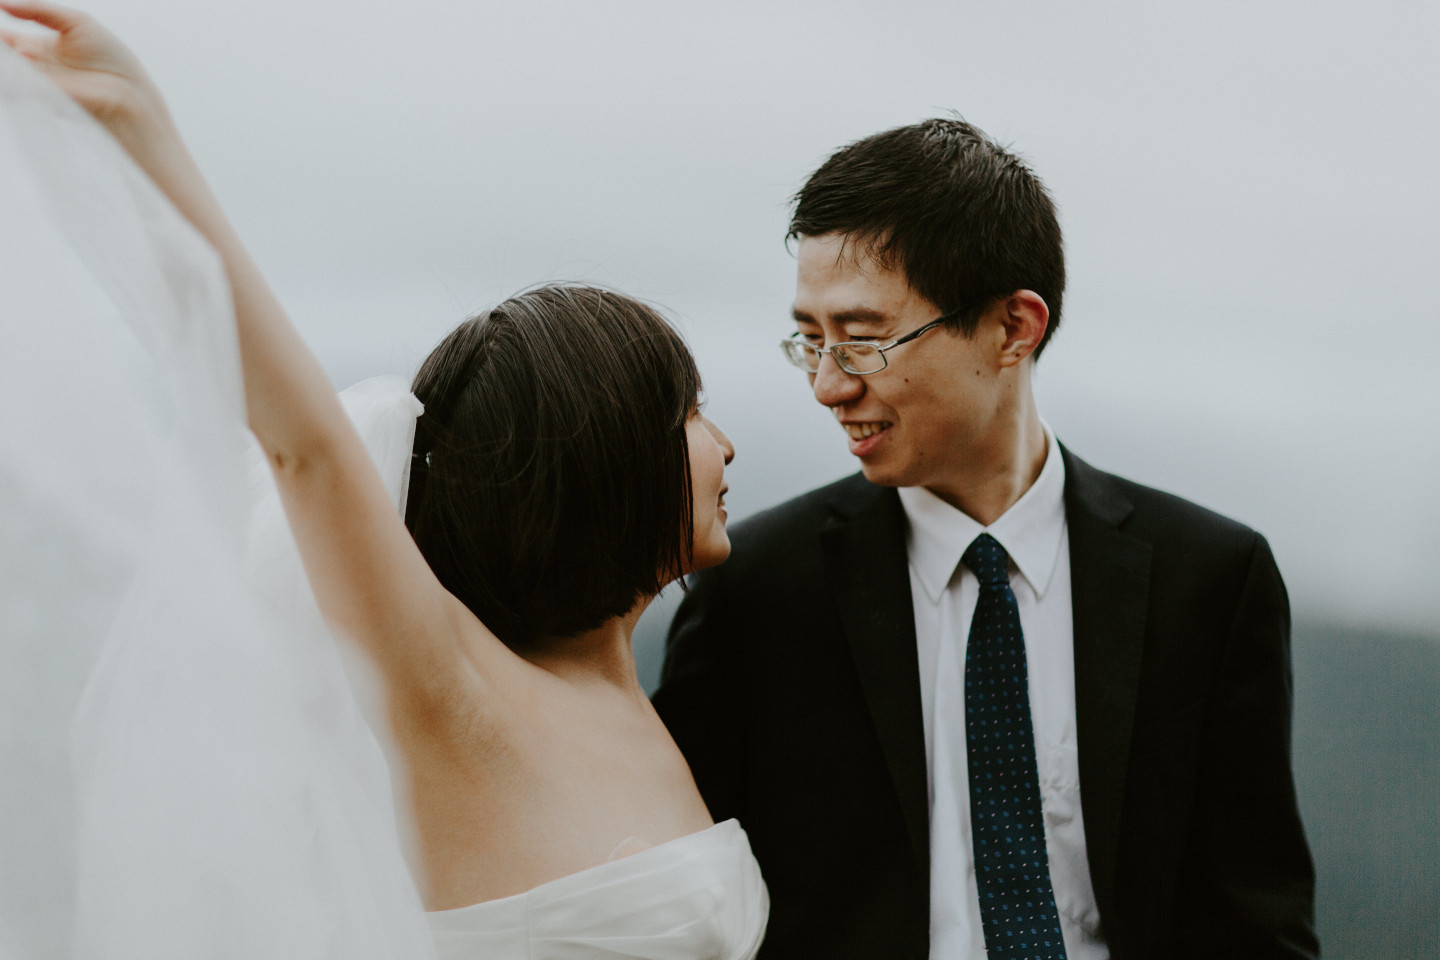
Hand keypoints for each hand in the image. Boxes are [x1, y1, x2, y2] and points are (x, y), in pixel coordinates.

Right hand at [1, 1, 173, 150]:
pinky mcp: (39, 96)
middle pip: (3, 53)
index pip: (4, 38)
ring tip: (12, 50)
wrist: (130, 92)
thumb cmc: (111, 58)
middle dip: (2, 47)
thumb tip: (2, 2)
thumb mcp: (76, 22)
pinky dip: (10, 74)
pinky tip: (17, 60)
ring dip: (6, 60)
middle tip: (4, 40)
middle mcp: (31, 65)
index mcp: (36, 47)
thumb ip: (37, 10)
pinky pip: (12, 85)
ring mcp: (33, 82)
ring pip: (6, 69)